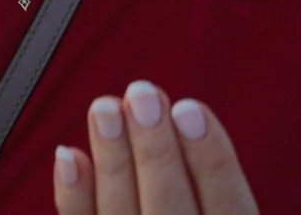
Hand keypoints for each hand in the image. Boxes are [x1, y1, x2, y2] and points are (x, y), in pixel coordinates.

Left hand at [55, 82, 255, 214]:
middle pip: (171, 212)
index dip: (214, 163)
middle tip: (142, 96)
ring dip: (112, 162)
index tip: (190, 110)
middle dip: (155, 152)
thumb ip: (213, 191)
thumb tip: (186, 119)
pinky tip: (70, 156)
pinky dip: (75, 197)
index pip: (230, 211)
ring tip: (105, 109)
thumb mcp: (218, 209)